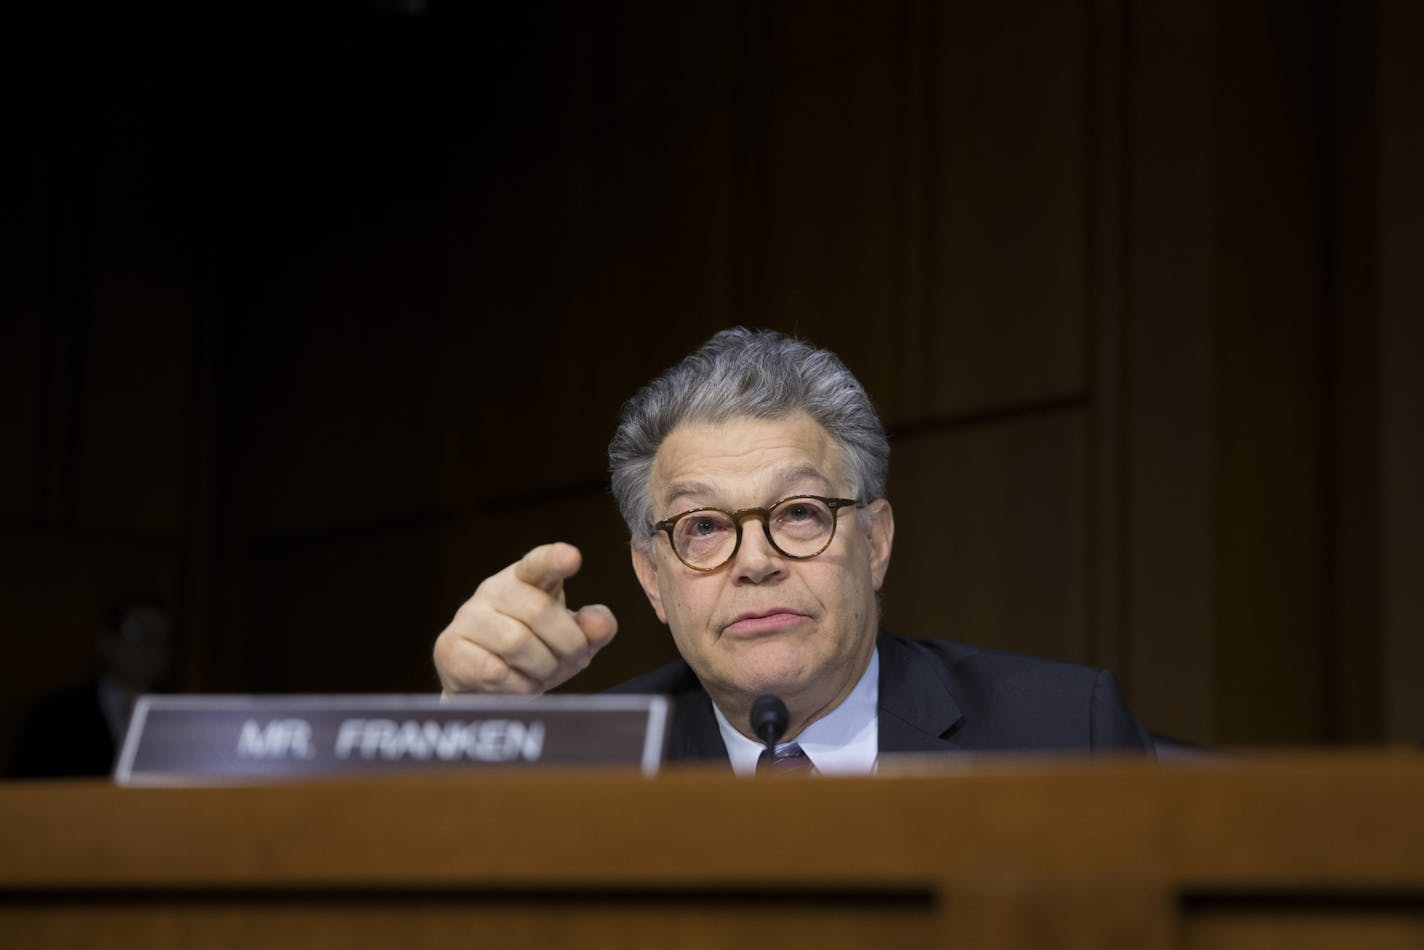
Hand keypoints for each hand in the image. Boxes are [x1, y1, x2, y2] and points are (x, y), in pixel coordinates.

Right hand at [433, 542, 617, 693]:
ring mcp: (468, 617)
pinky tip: (522, 685)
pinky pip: (493, 670)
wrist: (487, 688)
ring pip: (516, 642)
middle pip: (539, 611)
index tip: (571, 558)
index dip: (554, 559)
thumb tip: (598, 621)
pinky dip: (519, 686)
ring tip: (545, 674)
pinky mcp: (450, 648)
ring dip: (543, 667)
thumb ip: (594, 629)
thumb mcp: (572, 640)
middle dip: (567, 644)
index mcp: (527, 579)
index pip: (538, 563)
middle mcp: (493, 589)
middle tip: (575, 660)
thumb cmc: (537, 654)